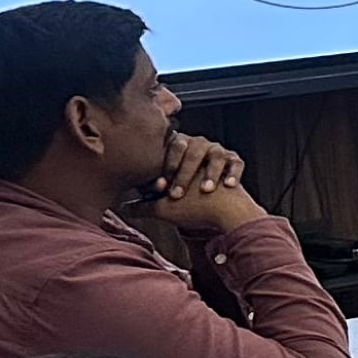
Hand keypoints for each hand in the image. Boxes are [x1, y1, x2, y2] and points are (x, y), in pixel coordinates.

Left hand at [145, 134, 265, 233]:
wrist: (224, 211)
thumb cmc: (189, 205)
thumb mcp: (163, 205)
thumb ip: (143, 204)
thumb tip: (122, 208)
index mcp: (179, 150)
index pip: (170, 150)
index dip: (166, 168)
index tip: (162, 187)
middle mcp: (201, 146)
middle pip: (193, 152)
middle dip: (185, 173)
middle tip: (178, 193)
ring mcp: (220, 153)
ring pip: (215, 157)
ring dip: (209, 174)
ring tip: (205, 190)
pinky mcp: (236, 162)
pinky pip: (236, 164)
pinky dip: (232, 173)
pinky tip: (228, 185)